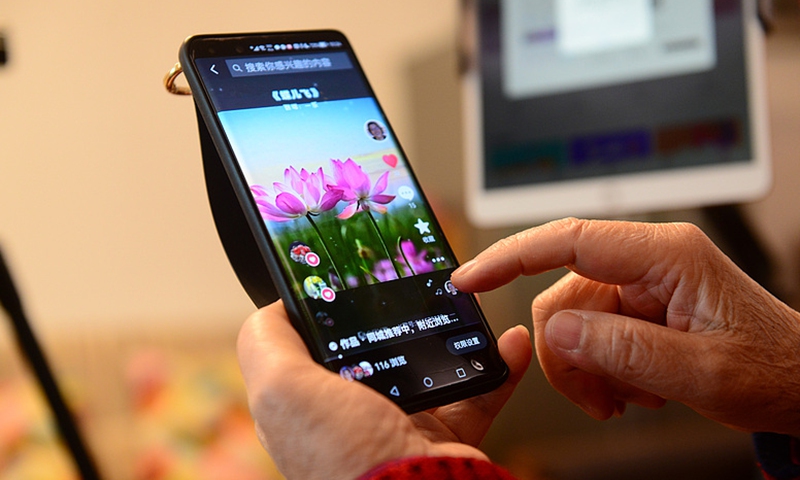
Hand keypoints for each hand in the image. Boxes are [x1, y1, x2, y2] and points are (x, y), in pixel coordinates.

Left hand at [237, 301, 531, 479]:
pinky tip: (507, 344)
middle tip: (415, 281)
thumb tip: (277, 305)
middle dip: (398, 313)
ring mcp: (399, 423)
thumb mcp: (282, 390)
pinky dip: (496, 367)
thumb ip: (267, 343)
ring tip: (466, 302)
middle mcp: (350, 413)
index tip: (353, 273)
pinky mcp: (443, 435)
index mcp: (307, 402)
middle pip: (375, 345)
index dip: (330, 305)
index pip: (314, 340)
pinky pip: (476, 392)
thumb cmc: (342, 459)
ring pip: (428, 363)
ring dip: (453, 331)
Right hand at [451, 218, 799, 435]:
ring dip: (588, 369)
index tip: (470, 279)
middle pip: (563, 296)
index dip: (511, 257)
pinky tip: (634, 389)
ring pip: (572, 323)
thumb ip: (623, 349)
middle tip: (595, 397)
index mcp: (666, 254)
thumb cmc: (774, 367)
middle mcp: (648, 261)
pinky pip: (591, 336)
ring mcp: (642, 285)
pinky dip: (601, 371)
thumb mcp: (700, 370)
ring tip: (624, 398)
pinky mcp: (639, 307)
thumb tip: (555, 332)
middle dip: (569, 354)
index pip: (569, 240)